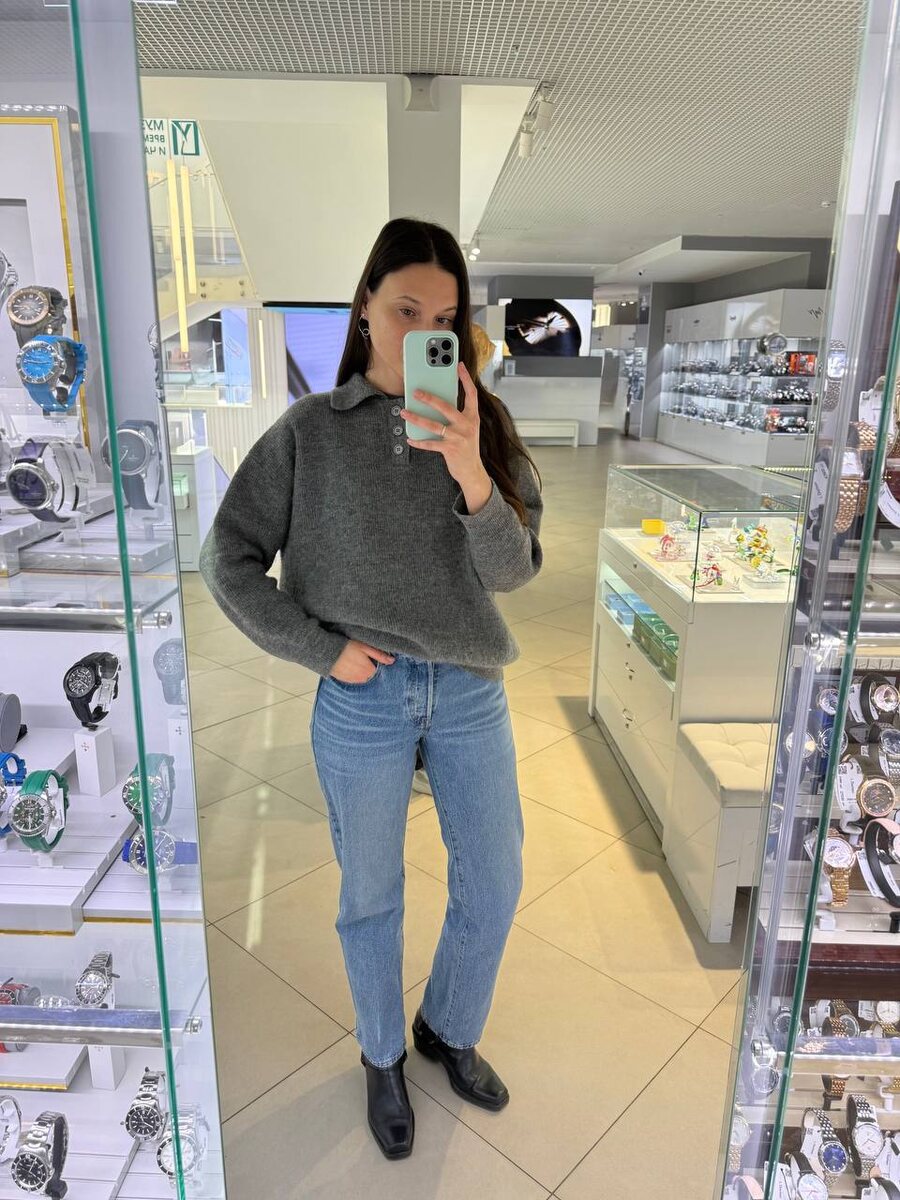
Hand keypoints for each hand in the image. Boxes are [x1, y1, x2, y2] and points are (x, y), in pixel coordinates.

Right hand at [330, 640, 394, 683]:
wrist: (327, 651)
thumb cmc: (347, 647)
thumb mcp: (365, 647)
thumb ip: (379, 655)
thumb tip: (392, 661)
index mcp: (369, 671)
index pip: (377, 671)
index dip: (374, 663)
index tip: (370, 657)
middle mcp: (361, 678)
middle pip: (369, 675)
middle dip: (367, 668)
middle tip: (361, 658)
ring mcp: (351, 680)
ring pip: (360, 678)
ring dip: (360, 672)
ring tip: (354, 661)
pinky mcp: (343, 679)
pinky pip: (351, 679)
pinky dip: (352, 673)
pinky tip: (348, 665)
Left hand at [400, 362, 485, 487]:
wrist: (472, 471)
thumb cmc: (467, 446)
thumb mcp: (467, 428)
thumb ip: (457, 415)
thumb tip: (437, 402)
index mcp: (473, 417)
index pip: (471, 394)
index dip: (466, 379)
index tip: (459, 365)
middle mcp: (467, 425)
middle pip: (446, 407)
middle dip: (429, 398)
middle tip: (416, 392)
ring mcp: (458, 438)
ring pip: (433, 425)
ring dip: (416, 418)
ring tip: (404, 412)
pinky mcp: (450, 450)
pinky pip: (430, 444)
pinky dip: (418, 442)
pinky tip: (409, 439)